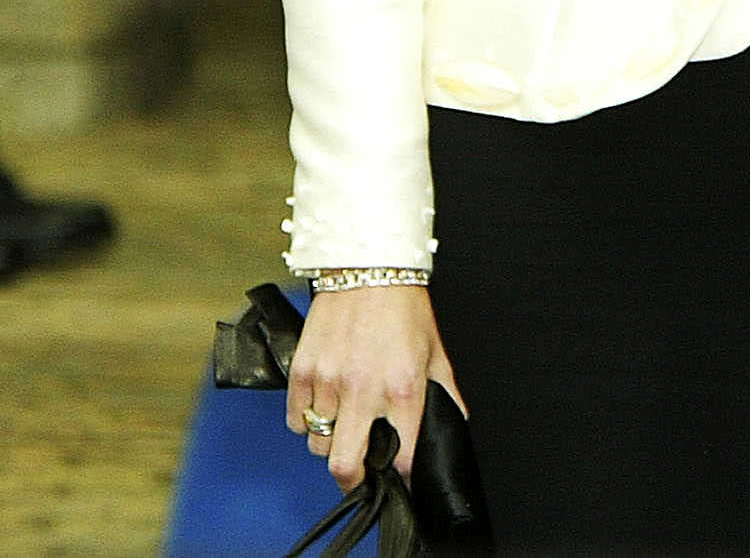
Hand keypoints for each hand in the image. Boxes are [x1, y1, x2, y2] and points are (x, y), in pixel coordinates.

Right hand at [285, 283, 464, 490]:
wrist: (369, 268)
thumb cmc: (404, 308)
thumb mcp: (435, 351)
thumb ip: (444, 392)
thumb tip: (454, 420)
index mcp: (403, 390)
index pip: (401, 457)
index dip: (400, 474)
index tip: (397, 475)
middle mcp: (364, 391)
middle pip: (344, 466)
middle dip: (352, 480)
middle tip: (358, 475)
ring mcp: (329, 382)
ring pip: (317, 444)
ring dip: (330, 442)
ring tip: (342, 424)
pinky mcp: (303, 370)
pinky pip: (295, 418)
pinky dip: (305, 419)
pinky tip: (322, 404)